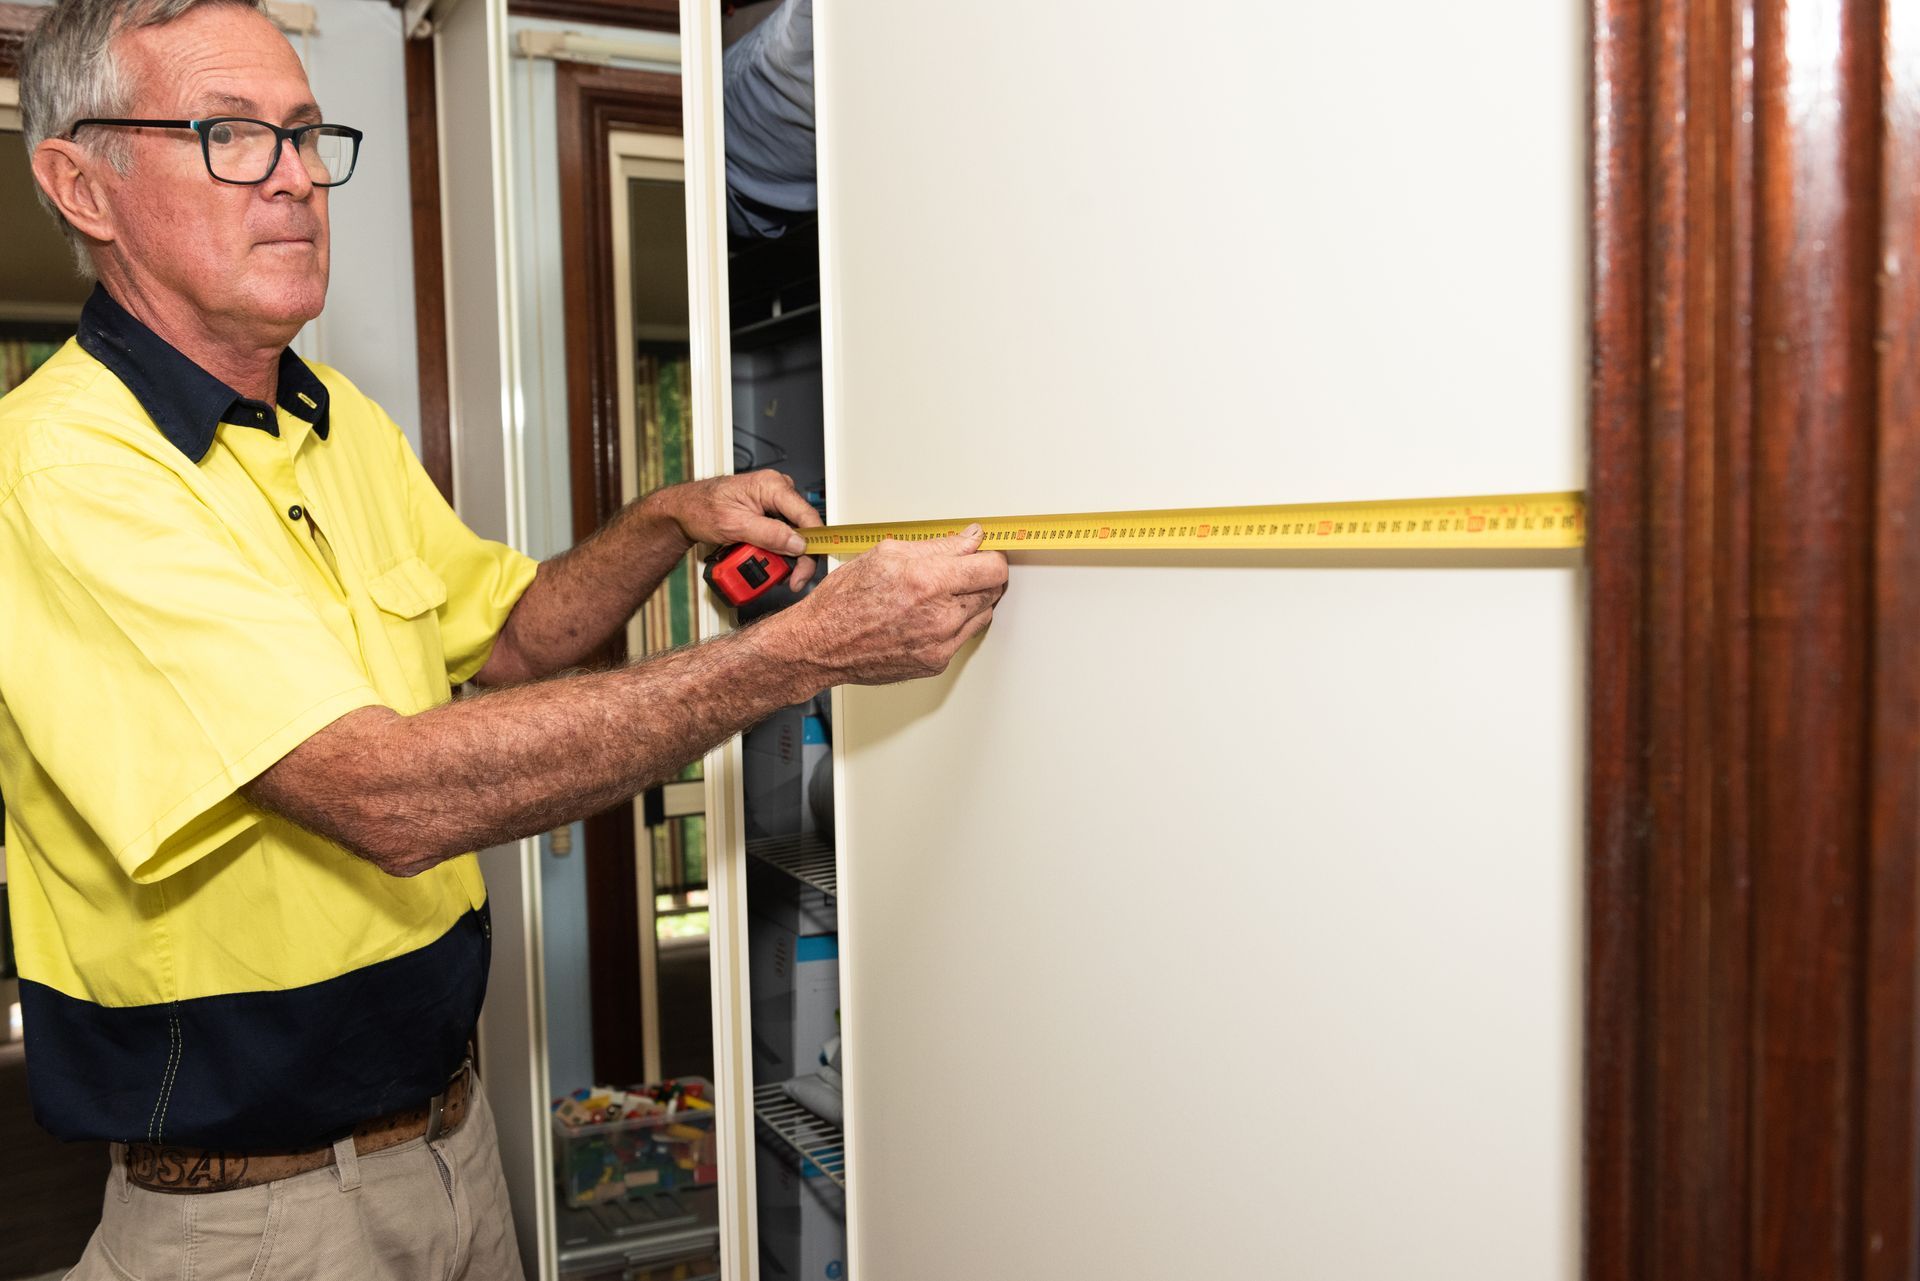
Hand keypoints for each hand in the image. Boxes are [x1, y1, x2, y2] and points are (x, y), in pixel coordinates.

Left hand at [649, 471, 823, 589]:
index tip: (806, 569)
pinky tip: (764, 559)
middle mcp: (779, 491)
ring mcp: (776, 503)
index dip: (813, 545)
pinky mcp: (771, 515)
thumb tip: (798, 543)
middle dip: (797, 557)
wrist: (686, 509)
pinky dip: (776, 552)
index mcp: (773, 486)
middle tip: (790, 579)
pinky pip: (783, 536)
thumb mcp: (735, 524)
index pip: (807, 516)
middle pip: (804, 529)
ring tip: (766, 568)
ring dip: (784, 557)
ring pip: (794, 536)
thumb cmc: (702, 507)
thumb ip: (769, 534)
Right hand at [768, 525, 1009, 686]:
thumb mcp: (886, 555)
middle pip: (994, 590)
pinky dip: (954, 623)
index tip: (985, 552)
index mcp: (928, 581)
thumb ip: (938, 546)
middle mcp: (940, 616)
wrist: (822, 644)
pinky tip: (929, 615)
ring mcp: (941, 643)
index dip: (991, 555)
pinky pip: (963, 636)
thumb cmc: (844, 601)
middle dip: (982, 575)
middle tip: (962, 570)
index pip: (992, 567)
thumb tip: (970, 539)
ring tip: (940, 594)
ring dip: (971, 600)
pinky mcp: (937, 662)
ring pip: (983, 614)